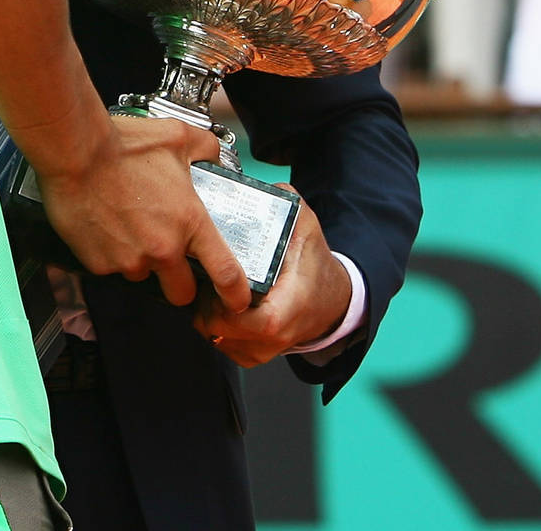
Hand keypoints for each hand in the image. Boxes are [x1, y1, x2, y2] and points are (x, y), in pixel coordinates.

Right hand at [37, 115, 251, 311]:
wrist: (74, 151)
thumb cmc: (122, 144)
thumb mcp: (177, 137)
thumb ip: (205, 149)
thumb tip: (214, 158)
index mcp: (190, 223)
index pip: (225, 274)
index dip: (235, 294)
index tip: (235, 299)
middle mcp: (163, 249)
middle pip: (181, 293)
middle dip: (177, 282)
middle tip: (168, 261)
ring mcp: (129, 260)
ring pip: (141, 276)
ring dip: (139, 260)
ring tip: (126, 227)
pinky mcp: (98, 263)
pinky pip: (110, 268)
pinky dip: (109, 253)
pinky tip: (104, 226)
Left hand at [193, 188, 352, 366]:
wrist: (335, 297)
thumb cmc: (316, 262)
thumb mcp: (306, 226)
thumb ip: (284, 203)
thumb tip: (262, 187)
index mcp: (290, 307)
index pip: (251, 320)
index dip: (225, 305)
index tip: (215, 283)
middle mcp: (279, 335)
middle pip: (224, 331)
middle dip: (206, 305)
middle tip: (204, 281)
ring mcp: (268, 348)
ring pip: (220, 342)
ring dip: (208, 317)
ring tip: (211, 292)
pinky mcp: (258, 354)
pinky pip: (226, 349)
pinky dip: (217, 330)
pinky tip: (219, 307)